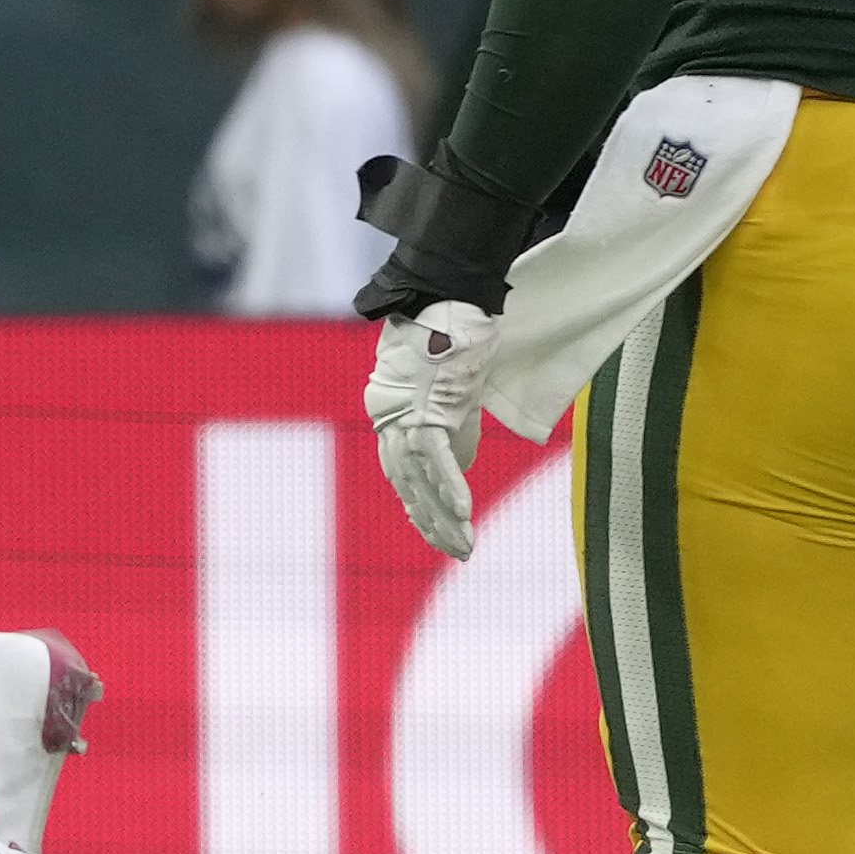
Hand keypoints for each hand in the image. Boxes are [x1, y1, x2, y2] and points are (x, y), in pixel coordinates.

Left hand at [362, 300, 497, 561]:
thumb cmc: (450, 338)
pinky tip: (465, 515)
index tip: (436, 534)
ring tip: (466, 546)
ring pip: (420, 480)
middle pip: (409, 485)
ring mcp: (404, 416)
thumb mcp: (449, 395)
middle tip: (460, 552)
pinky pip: (435, 458)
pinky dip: (452, 488)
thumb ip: (450, 430)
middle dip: (435, 523)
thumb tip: (458, 466)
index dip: (420, 508)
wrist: (446, 301)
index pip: (401, 475)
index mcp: (389, 417)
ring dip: (446, 517)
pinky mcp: (425, 409)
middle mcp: (388, 421)